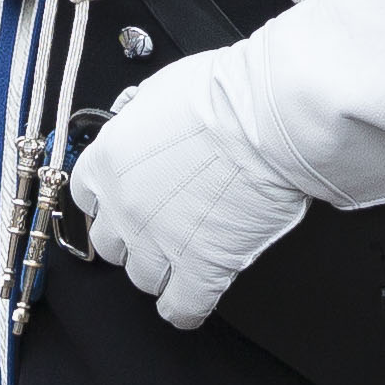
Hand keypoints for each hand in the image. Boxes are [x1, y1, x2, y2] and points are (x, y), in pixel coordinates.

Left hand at [66, 0, 384, 329]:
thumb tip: (162, 111)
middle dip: (142, 234)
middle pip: (112, 240)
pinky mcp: (198, 273)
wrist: (294, 107)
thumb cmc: (255, 78)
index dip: (121, 194)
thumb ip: (167, 108)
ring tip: (201, 250)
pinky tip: (209, 292)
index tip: (142, 194)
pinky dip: (192, 303)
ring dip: (169, 266)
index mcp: (114, 148)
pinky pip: (177, 308)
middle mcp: (122, 198)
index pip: (90, 189)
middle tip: (179, 221)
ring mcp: (159, 240)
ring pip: (142, 275)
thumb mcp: (192, 76)